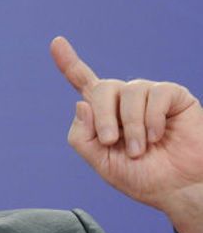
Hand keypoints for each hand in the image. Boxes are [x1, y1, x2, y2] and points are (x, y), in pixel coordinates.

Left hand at [50, 36, 202, 232]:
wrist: (176, 189)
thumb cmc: (140, 177)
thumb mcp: (101, 163)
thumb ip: (82, 137)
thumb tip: (81, 103)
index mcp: (103, 114)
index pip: (83, 82)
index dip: (69, 63)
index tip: (56, 43)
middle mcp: (124, 100)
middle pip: (101, 88)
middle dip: (102, 117)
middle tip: (109, 142)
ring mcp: (148, 96)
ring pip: (128, 92)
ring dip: (131, 127)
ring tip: (139, 150)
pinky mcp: (172, 95)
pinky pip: (156, 94)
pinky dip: (152, 120)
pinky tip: (157, 137)